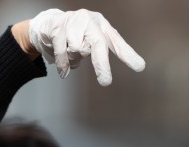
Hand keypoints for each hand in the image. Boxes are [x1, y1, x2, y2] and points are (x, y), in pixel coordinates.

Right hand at [16, 9, 145, 85]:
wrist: (49, 25)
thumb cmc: (75, 37)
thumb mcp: (91, 44)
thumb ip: (100, 56)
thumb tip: (112, 74)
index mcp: (102, 27)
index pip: (117, 43)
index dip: (128, 55)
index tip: (139, 67)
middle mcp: (90, 21)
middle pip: (98, 44)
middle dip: (102, 64)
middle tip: (105, 82)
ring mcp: (74, 21)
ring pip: (77, 49)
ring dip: (73, 58)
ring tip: (71, 55)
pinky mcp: (58, 25)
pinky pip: (62, 51)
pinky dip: (63, 64)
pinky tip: (64, 70)